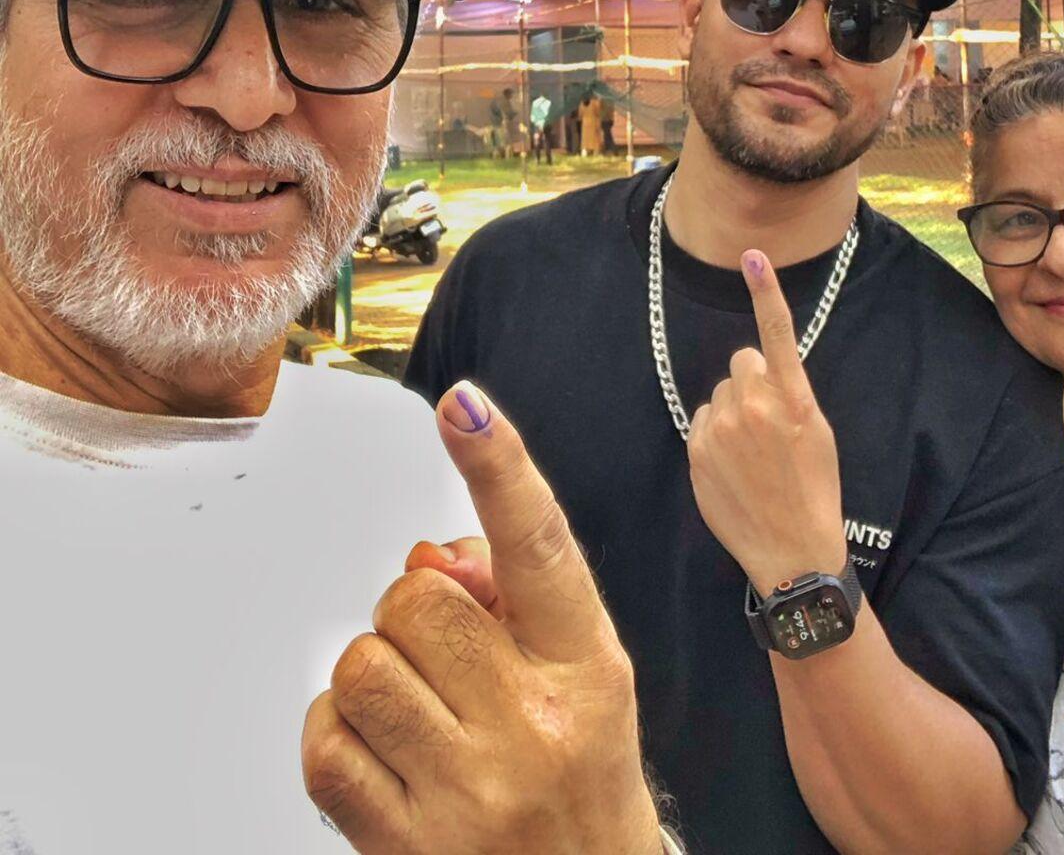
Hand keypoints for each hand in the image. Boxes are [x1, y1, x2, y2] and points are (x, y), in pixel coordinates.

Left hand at [302, 382, 663, 854]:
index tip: (465, 406)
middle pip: (416, 599)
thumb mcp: (581, 672)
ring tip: (418, 710)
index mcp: (586, 665)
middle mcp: (533, 724)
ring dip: (375, 674)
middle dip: (413, 613)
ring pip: (362, 663)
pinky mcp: (404, 846)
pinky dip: (337, 733)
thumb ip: (514, 595)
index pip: (539, 545)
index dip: (499, 466)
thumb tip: (431, 556)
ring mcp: (468, 790)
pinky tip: (382, 750)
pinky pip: (325, 741)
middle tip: (445, 656)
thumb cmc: (580, 771)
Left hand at [687, 250, 845, 595]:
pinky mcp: (697, 450)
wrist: (792, 550)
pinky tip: (734, 467)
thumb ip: (788, 393)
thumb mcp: (817, 433)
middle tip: (769, 423)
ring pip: (721, 394)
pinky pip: (704, 421)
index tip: (754, 256)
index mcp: (792, 400)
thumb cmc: (814, 490)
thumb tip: (759, 369)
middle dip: (751, 382)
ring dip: (733, 411)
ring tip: (753, 454)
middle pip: (741, 364)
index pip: (776, 334)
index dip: (766, 291)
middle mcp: (753, 407)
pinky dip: (715, 435)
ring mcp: (721, 429)